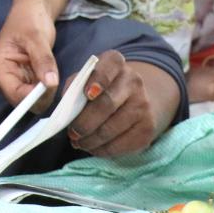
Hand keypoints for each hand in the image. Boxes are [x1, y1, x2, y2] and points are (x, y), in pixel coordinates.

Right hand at [0, 0, 71, 111]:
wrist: (32, 11)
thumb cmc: (29, 20)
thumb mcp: (37, 37)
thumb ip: (43, 60)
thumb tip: (50, 83)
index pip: (15, 95)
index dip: (35, 96)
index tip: (53, 84)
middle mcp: (0, 79)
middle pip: (22, 102)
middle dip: (41, 95)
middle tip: (55, 77)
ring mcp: (11, 82)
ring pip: (31, 101)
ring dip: (45, 92)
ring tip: (52, 72)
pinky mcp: (21, 82)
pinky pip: (36, 94)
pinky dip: (46, 89)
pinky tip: (49, 75)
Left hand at [66, 50, 180, 157]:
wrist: (133, 99)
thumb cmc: (99, 88)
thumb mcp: (86, 78)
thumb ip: (75, 86)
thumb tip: (65, 106)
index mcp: (115, 63)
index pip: (108, 67)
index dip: (97, 80)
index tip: (87, 94)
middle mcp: (133, 81)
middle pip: (107, 104)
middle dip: (85, 122)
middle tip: (72, 133)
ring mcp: (144, 104)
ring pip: (112, 128)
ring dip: (91, 140)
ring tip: (79, 143)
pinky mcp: (148, 128)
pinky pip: (122, 144)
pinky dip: (103, 149)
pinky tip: (94, 148)